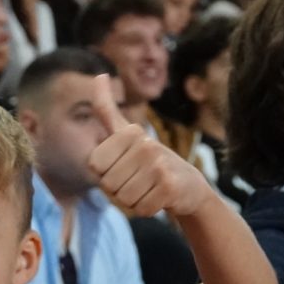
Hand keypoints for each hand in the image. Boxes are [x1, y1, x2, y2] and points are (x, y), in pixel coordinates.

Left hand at [88, 74, 211, 218]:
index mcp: (131, 132)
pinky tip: (160, 198)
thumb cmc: (150, 162)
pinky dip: (147, 209)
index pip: (93, 164)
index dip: (104, 174)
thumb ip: (107, 108)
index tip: (123, 166)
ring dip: (133, 200)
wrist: (190, 188)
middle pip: (106, 183)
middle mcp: (145, 144)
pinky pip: (140, 208)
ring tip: (149, 188)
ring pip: (122, 197)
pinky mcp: (169, 186)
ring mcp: (158, 164)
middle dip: (118, 190)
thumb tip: (98, 75)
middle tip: (139, 181)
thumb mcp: (126, 133)